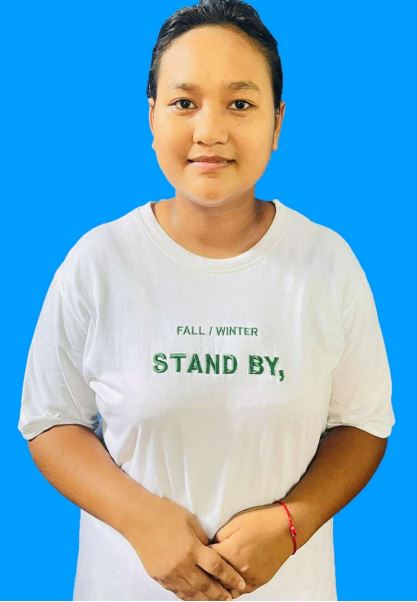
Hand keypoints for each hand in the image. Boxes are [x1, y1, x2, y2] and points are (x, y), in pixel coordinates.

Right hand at [126, 495, 246, 599]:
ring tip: (216, 599)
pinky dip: (189, 596)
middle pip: (206, 586)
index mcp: (192, 549)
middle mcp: (182, 565)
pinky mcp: (159, 577)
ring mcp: (169, 573)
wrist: (138, 518)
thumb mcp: (190, 521)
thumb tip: (213, 552)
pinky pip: (177, 591)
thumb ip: (203, 539)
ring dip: (206, 598)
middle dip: (220, 593)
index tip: (241, 583)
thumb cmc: (166, 514)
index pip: (217, 568)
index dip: (231, 578)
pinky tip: (196, 596)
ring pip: (192, 593)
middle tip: (231, 597)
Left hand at [208, 504, 293, 597]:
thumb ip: (219, 536)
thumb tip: (211, 546)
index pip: (207, 560)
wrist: (285, 528)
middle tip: (201, 567)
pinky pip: (240, 592)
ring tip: (211, 578)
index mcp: (231, 551)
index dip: (200, 556)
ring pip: (226, 588)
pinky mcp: (258, 582)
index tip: (197, 554)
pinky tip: (226, 584)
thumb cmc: (261, 521)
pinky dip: (231, 589)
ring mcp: (250, 578)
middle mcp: (239, 568)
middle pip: (214, 577)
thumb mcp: (235, 522)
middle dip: (206, 572)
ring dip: (218, 584)